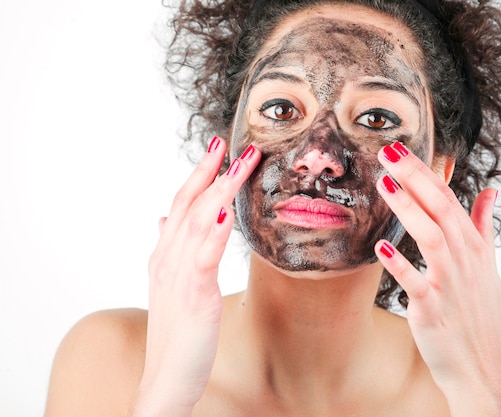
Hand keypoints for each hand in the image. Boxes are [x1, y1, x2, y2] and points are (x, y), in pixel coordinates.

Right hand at [131, 137, 259, 416]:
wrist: (166, 379)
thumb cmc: (176, 333)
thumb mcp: (170, 286)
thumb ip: (170, 251)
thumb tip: (164, 220)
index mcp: (166, 256)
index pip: (183, 205)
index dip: (199, 174)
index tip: (218, 149)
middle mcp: (168, 259)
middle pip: (188, 204)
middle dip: (210, 170)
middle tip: (230, 142)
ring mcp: (178, 276)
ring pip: (197, 222)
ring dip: (218, 189)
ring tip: (239, 163)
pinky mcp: (192, 296)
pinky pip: (203, 259)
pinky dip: (212, 233)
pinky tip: (224, 212)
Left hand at [375, 142, 500, 414]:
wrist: (481, 367)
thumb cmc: (479, 313)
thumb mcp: (488, 267)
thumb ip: (483, 226)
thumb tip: (490, 191)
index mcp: (473, 247)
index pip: (448, 199)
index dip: (425, 172)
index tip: (401, 148)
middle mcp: (464, 260)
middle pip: (441, 209)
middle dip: (415, 178)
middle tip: (388, 150)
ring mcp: (450, 285)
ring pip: (431, 238)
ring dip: (408, 210)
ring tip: (384, 184)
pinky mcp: (433, 310)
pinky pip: (417, 284)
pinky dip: (401, 264)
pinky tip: (381, 246)